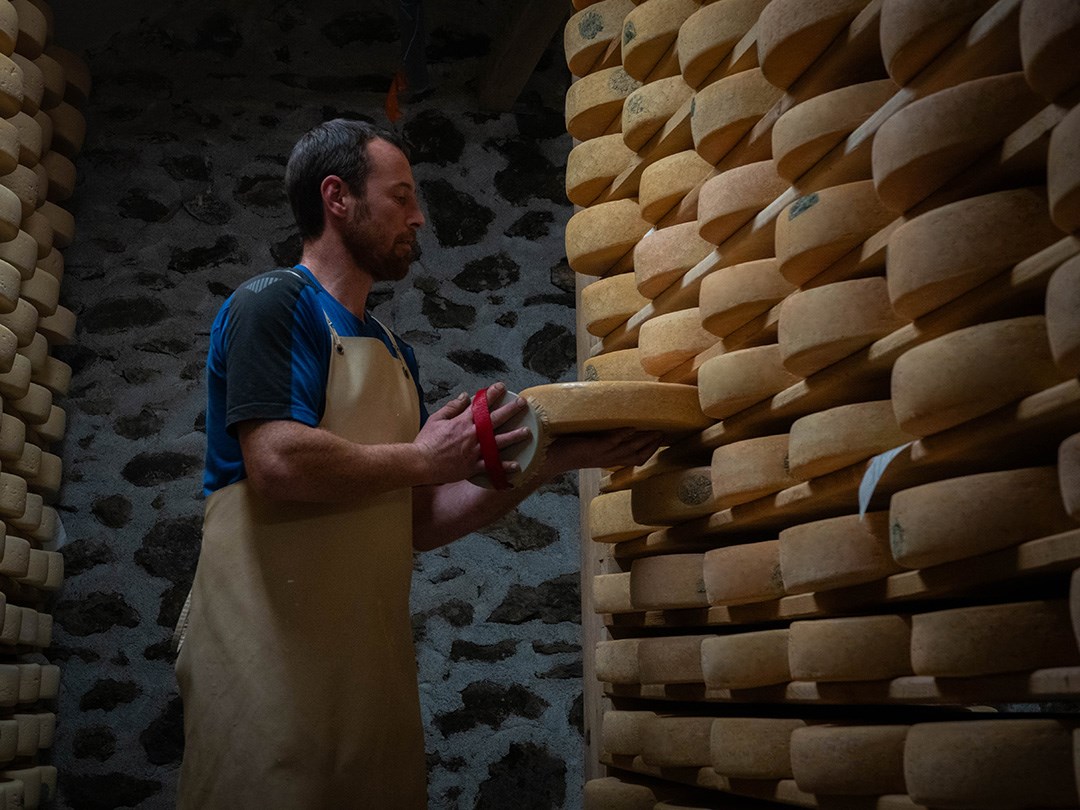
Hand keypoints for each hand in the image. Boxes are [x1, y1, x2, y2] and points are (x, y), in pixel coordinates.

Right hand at [413, 382, 531, 483]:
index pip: (481, 405)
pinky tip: (517, 465)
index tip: (502, 387)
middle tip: (522, 403)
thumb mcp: (436, 419)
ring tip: (526, 432)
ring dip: (514, 436)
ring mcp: (474, 451)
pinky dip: (505, 466)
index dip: (492, 394)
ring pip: (499, 442)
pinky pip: (492, 466)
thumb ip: (452, 407)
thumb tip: (465, 396)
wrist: (421, 463)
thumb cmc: (426, 441)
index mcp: (462, 422)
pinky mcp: (473, 466)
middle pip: (495, 420)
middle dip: (510, 410)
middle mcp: (472, 435)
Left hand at [543, 428, 663, 475]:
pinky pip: (612, 441)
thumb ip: (599, 436)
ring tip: (656, 431)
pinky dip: (624, 434)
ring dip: (644, 439)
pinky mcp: (593, 447)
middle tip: (664, 433)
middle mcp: (607, 459)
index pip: (635, 458)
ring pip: (629, 449)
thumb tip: (607, 420)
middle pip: (637, 455)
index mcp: (607, 459)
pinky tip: (633, 427)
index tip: (659, 439)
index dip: (649, 450)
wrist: (548, 458)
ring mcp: (601, 454)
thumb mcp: (587, 443)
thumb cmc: (566, 448)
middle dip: (652, 445)